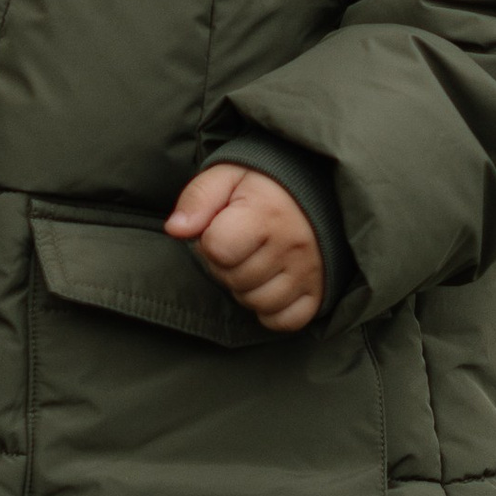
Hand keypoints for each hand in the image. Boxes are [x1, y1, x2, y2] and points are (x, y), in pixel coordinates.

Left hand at [165, 165, 324, 331]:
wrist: (319, 187)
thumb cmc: (266, 183)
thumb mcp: (227, 175)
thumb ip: (197, 199)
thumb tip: (175, 229)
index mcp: (267, 214)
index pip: (218, 249)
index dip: (209, 241)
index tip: (221, 226)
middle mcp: (292, 246)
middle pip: (234, 280)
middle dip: (227, 265)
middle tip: (240, 243)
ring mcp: (309, 272)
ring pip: (257, 303)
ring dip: (247, 289)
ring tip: (255, 262)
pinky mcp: (320, 291)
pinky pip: (286, 321)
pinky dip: (272, 311)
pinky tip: (270, 284)